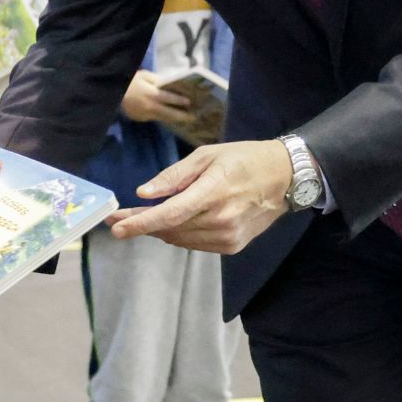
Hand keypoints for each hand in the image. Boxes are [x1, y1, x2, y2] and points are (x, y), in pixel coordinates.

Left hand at [108, 139, 292, 254]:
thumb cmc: (243, 159)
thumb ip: (174, 176)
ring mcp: (228, 237)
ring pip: (179, 239)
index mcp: (214, 192)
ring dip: (158, 230)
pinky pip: (193, 243)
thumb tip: (144, 193)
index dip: (141, 222)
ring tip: (142, 217)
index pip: (171, 214)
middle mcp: (221, 220)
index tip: (117, 227)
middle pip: (170, 229)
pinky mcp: (232, 246)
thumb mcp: (206, 156)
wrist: (284, 178)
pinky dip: (178, 233)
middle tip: (119, 218)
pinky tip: (172, 222)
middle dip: (141, 224)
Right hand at [121, 70, 196, 131]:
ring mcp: (145, 115)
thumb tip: (169, 84)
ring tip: (184, 119)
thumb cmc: (130, 82)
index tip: (190, 102)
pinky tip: (168, 116)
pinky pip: (154, 118)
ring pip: (162, 118)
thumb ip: (157, 80)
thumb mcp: (144, 76)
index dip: (180, 100)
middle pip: (169, 113)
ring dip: (173, 118)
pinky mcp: (141, 118)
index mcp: (152, 94)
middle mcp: (150, 107)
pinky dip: (161, 117)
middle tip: (192, 117)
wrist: (114, 93)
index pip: (169, 98)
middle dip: (181, 116)